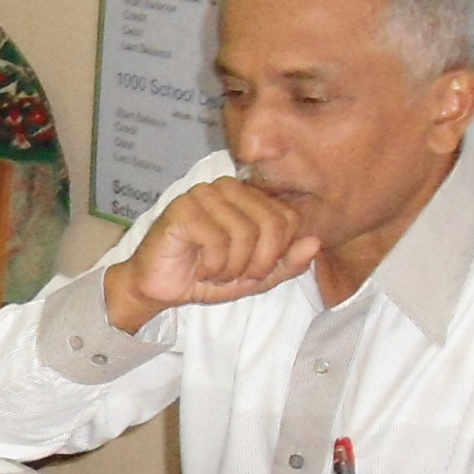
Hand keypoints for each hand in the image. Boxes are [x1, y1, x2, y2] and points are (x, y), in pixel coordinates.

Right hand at [102, 176, 320, 331]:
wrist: (158, 287)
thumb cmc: (205, 275)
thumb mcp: (255, 276)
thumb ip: (287, 262)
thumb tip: (315, 244)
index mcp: (249, 196)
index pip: (289, 218)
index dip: (278, 253)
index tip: (254, 269)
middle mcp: (228, 187)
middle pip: (272, 224)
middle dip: (258, 263)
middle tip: (236, 275)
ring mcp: (204, 194)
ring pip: (245, 235)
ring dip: (232, 267)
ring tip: (215, 271)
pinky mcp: (182, 208)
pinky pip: (217, 241)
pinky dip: (212, 266)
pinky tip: (198, 267)